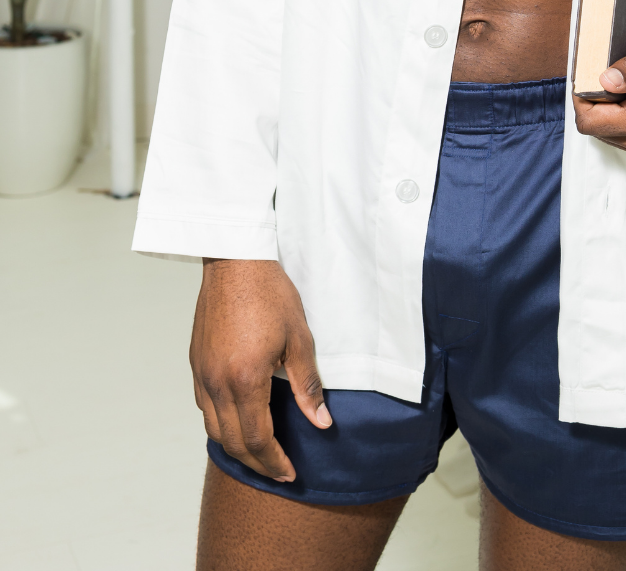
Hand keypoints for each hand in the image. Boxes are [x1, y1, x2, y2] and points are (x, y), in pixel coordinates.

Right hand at [190, 258, 330, 481]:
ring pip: (213, 428)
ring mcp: (202, 374)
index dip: (274, 462)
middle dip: (256, 463)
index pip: (257, 439)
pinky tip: (237, 422)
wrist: (235, 261)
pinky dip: (220, 424)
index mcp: (245, 379)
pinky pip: (204, 407)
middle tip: (278, 472)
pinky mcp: (196, 363)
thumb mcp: (299, 338)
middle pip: (233, 442)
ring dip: (236, 447)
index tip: (289, 473)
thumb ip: (307, 385)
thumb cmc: (270, 293)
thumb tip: (321, 422)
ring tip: (260, 454)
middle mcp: (217, 383)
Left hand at [573, 25, 625, 165]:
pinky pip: (625, 139)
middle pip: (598, 130)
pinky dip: (624, 119)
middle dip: (598, 103)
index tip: (589, 75)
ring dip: (612, 112)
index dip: (582, 97)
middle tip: (614, 76)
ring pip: (609, 136)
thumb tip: (604, 81)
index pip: (591, 123)